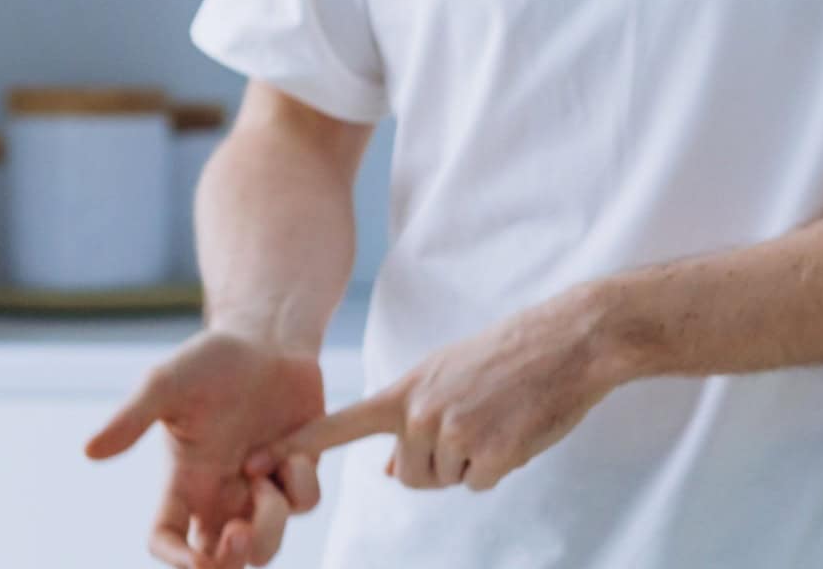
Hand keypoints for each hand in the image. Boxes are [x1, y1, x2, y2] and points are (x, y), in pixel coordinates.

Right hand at [86, 330, 324, 568]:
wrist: (265, 337)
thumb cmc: (208, 360)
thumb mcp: (165, 384)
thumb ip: (131, 419)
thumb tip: (89, 452)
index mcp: (184, 479)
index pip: (168, 537)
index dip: (176, 559)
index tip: (195, 559)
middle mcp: (222, 492)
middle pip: (224, 560)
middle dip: (231, 559)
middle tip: (238, 533)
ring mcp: (261, 487)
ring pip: (268, 544)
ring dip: (270, 521)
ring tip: (263, 472)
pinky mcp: (298, 474)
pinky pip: (304, 502)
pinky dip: (300, 482)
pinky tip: (292, 450)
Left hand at [246, 288, 624, 494]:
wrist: (565, 341)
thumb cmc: (505, 358)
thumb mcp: (444, 377)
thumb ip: (409, 419)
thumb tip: (392, 473)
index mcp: (403, 391)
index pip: (339, 424)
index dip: (299, 447)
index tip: (257, 462)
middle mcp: (419, 412)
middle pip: (411, 474)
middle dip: (440, 463)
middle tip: (475, 420)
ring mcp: (453, 432)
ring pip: (447, 480)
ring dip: (471, 463)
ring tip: (495, 418)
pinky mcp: (491, 453)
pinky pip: (479, 483)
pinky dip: (499, 467)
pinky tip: (514, 431)